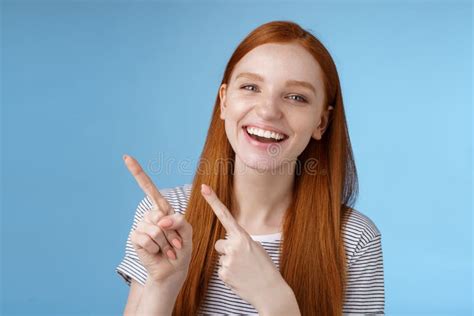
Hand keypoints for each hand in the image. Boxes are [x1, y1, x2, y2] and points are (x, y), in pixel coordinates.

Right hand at [124, 154, 192, 287]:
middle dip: (172, 233)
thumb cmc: (181, 249)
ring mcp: (141, 226)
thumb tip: (161, 220)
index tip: (127, 157)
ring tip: (167, 249)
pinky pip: (147, 239)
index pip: (148, 188)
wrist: (173, 269)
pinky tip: (158, 253)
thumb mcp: (187, 232)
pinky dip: (157, 249)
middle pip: (160, 216)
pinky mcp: (136, 238)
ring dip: (165, 243)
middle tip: (174, 244)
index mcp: (162, 209)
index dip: (138, 173)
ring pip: (155, 230)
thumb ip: (179, 221)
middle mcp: (150, 215)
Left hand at [200, 183, 291, 310]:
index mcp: (243, 236)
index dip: (213, 201)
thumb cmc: (264, 268)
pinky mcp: (223, 273)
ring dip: (229, 262)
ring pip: (221, 257)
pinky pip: (221, 269)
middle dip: (228, 250)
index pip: (225, 215)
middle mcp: (233, 246)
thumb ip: (241, 240)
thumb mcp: (256, 247)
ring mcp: (227, 260)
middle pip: (220, 243)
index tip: (204, 188)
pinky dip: (229, 273)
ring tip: (243, 270)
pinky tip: (240, 277)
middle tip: (243, 260)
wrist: (270, 290)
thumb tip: (228, 240)